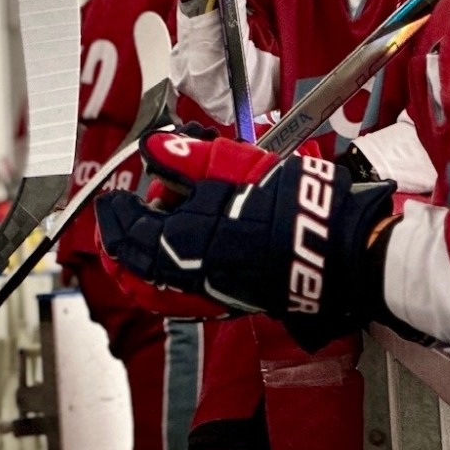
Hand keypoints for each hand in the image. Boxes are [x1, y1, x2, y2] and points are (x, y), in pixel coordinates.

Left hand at [95, 128, 395, 349]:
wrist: (337, 247)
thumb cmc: (287, 204)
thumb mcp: (230, 165)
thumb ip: (184, 157)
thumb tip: (153, 148)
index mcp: (177, 243)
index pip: (125, 232)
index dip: (113, 213)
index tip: (112, 199)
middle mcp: (185, 276)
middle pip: (132, 267)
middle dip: (122, 240)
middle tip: (123, 218)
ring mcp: (206, 293)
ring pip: (153, 286)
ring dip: (141, 261)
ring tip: (151, 232)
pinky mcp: (228, 300)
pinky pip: (180, 296)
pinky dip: (166, 277)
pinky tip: (178, 255)